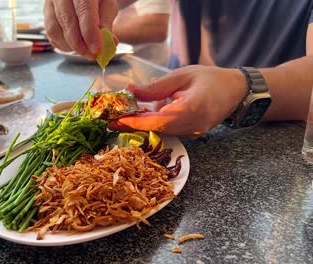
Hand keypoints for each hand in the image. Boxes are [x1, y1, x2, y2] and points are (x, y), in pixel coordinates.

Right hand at [44, 0, 117, 59]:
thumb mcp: (107, 5)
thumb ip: (106, 23)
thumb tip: (109, 43)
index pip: (84, 10)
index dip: (90, 33)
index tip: (97, 50)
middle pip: (67, 21)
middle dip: (80, 44)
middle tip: (92, 55)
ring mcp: (50, 3)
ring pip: (55, 29)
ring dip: (70, 46)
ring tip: (84, 49)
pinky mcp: (45, 13)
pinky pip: (50, 34)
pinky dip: (62, 44)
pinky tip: (74, 46)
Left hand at [108, 65, 248, 137]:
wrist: (238, 91)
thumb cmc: (212, 79)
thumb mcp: (182, 76)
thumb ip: (156, 87)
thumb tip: (130, 91)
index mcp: (190, 110)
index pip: (156, 121)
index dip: (133, 123)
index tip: (114, 121)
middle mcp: (191, 127)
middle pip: (155, 129)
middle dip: (133, 124)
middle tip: (112, 117)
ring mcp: (193, 134)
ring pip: (160, 131)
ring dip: (143, 122)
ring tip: (128, 111)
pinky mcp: (192, 134)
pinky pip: (169, 130)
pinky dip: (155, 121)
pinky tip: (150, 109)